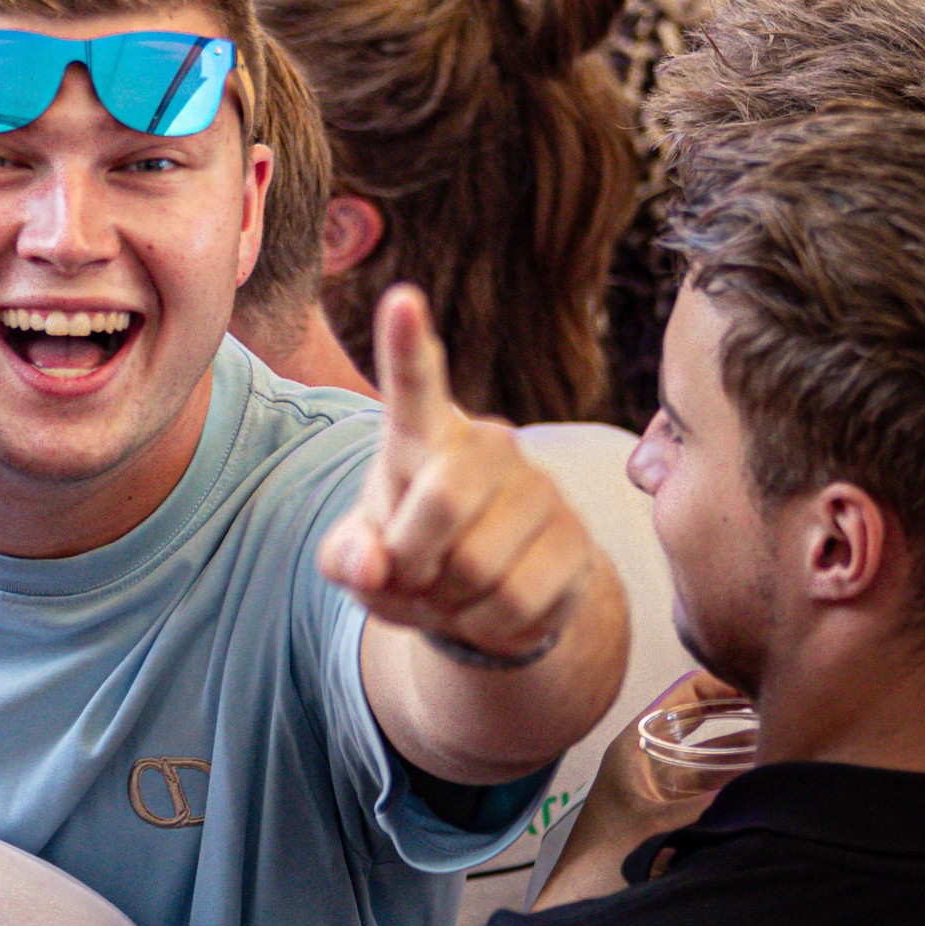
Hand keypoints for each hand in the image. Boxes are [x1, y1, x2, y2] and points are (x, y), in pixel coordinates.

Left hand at [316, 286, 591, 660]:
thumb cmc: (408, 559)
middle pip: (444, 500)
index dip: (408, 343)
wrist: (481, 601)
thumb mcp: (360, 560)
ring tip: (452, 589)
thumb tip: (372, 565)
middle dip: (414, 558)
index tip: (402, 299)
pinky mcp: (576, 542)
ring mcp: (540, 490)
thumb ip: (347, 557)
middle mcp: (489, 446)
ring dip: (450, 602)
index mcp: (423, 435)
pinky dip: (486, 626)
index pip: (415, 383)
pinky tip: (488, 608)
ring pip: (480, 566)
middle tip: (411, 574)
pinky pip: (517, 602)